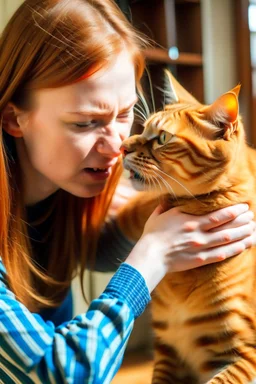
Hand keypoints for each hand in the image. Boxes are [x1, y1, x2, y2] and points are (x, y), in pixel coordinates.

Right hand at [126, 203, 254, 291]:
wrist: (150, 256)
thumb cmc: (152, 235)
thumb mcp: (158, 215)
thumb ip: (166, 206)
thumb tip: (168, 197)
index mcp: (190, 220)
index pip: (218, 215)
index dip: (234, 211)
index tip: (244, 207)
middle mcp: (199, 233)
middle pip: (227, 226)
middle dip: (243, 221)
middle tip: (252, 217)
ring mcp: (200, 247)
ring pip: (227, 240)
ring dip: (243, 235)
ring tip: (254, 231)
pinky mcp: (200, 260)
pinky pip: (221, 255)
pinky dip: (234, 250)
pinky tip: (244, 246)